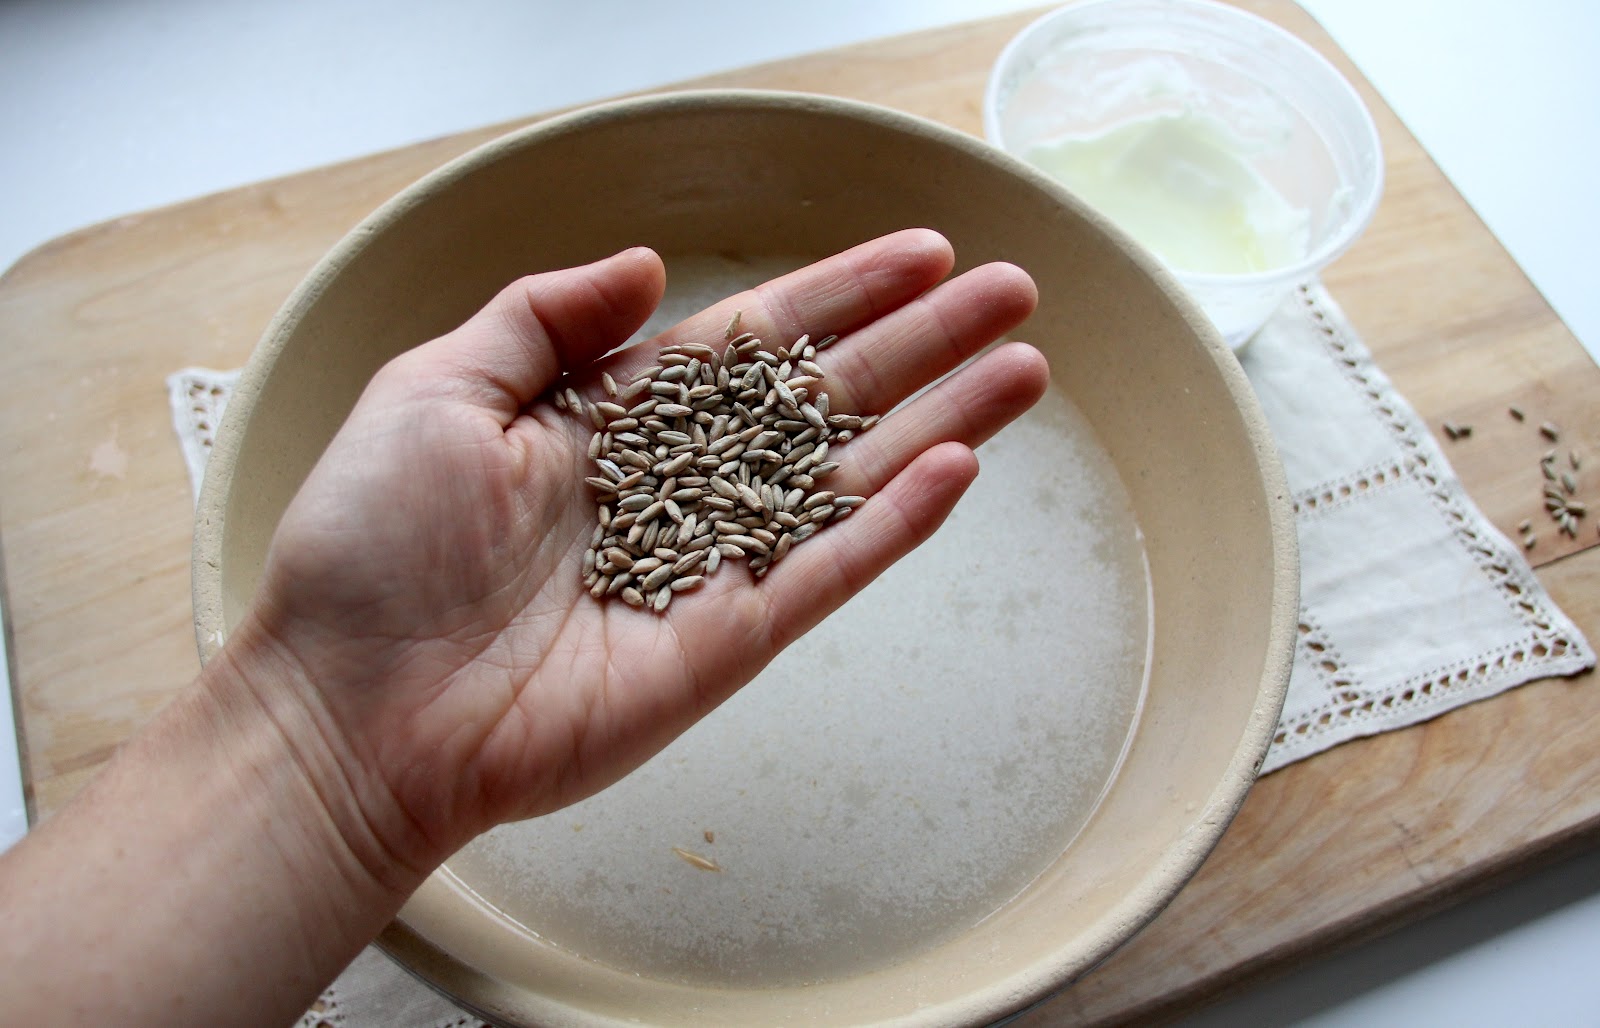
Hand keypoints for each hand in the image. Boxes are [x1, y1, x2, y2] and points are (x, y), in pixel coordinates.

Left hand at [228, 228, 1045, 876]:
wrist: (352, 706)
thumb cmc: (371, 545)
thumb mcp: (437, 387)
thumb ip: (547, 316)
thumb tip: (649, 263)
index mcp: (611, 416)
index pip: (752, 339)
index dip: (838, 293)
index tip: (919, 252)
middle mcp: (676, 483)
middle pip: (824, 398)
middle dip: (921, 343)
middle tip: (1011, 292)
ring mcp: (709, 564)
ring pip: (847, 479)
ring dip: (939, 421)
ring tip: (1023, 368)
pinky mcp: (725, 642)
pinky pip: (824, 574)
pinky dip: (892, 525)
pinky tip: (955, 467)